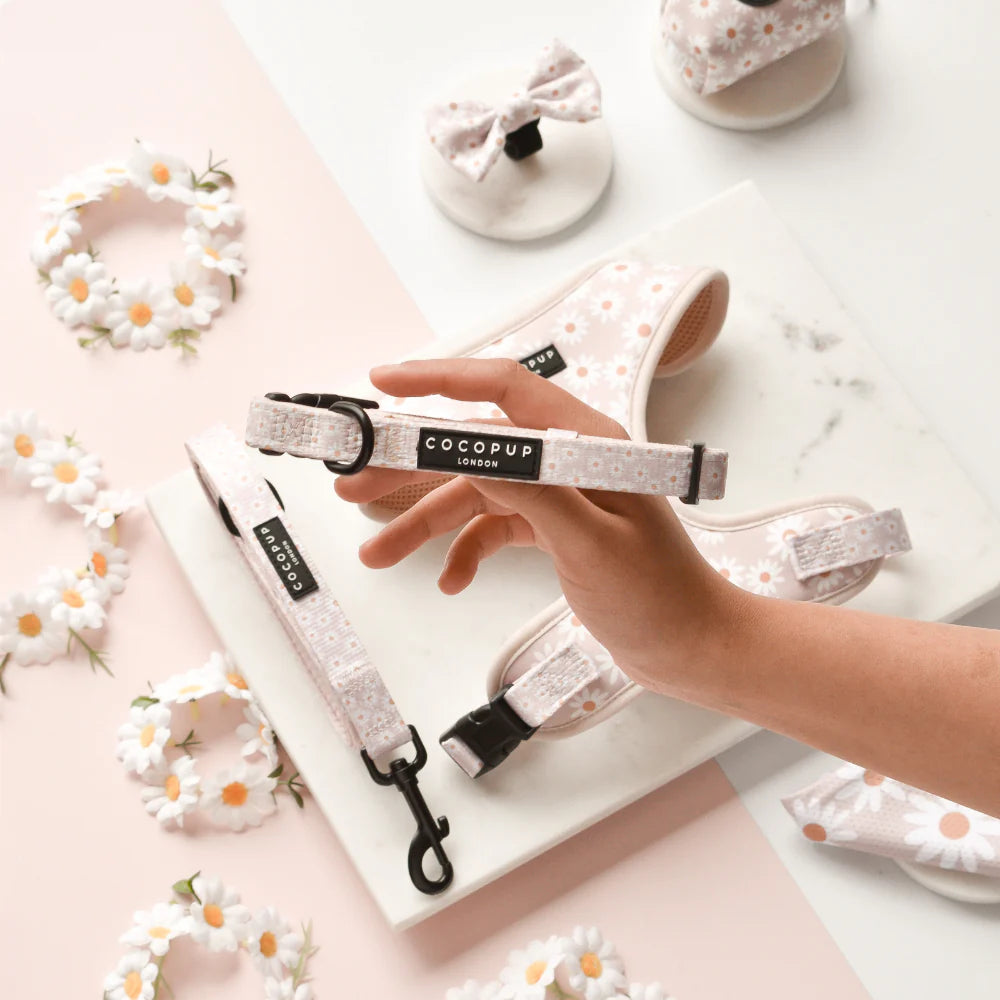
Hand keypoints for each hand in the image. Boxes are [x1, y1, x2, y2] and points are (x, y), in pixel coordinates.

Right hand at [334, 358, 745, 693]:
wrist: (692, 647)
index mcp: (586, 443)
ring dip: (426, 522)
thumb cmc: (660, 596)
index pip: (504, 391)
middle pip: (474, 448)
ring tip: (377, 552)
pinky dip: (466, 550)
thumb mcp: (591, 543)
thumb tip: (471, 450)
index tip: (385, 384)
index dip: (441, 380)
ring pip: (476, 494)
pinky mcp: (554, 530)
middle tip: (354, 483)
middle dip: (412, 466)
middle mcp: (568, 462)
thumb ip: (534, 492)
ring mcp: (559, 497)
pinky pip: (494, 528)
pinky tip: (448, 578)